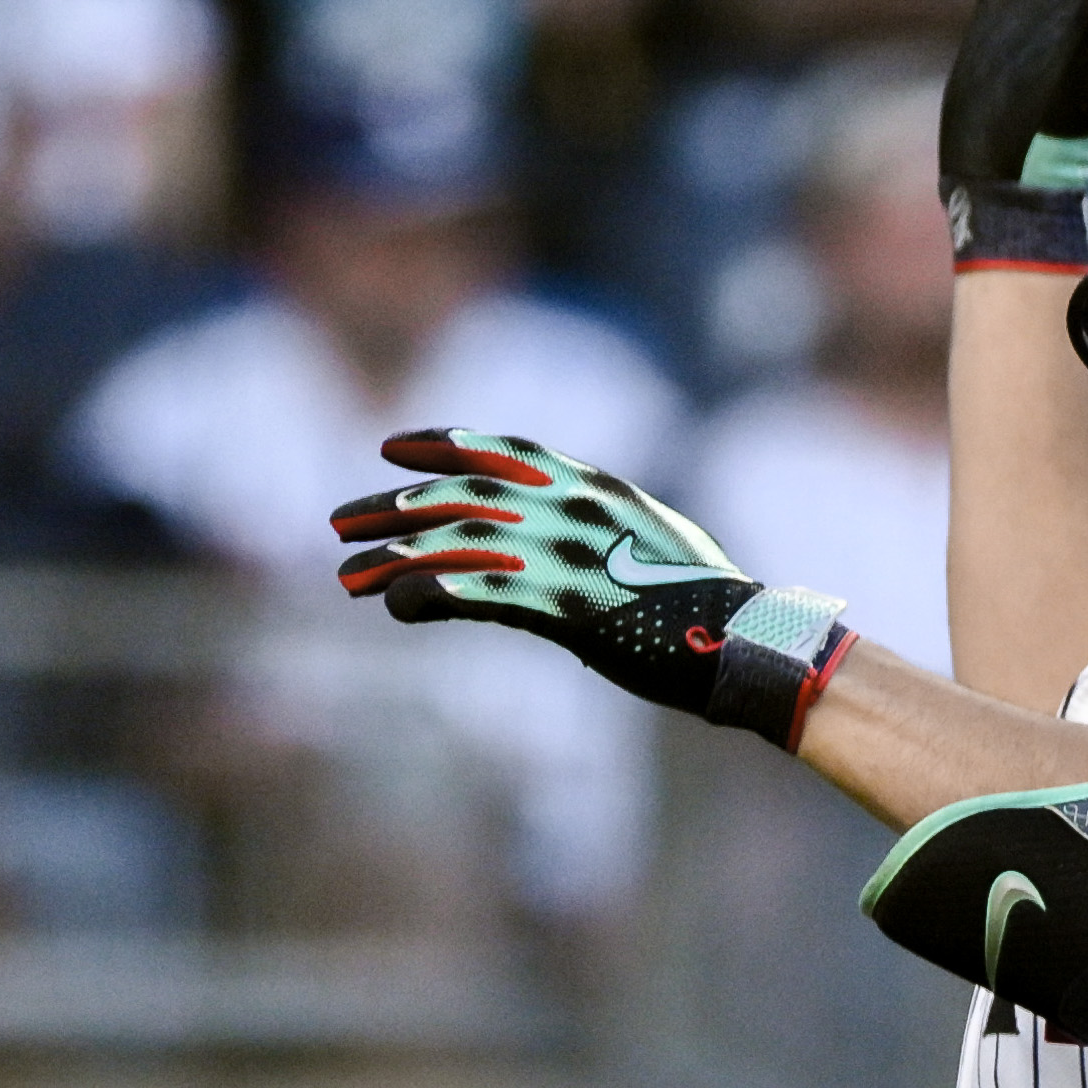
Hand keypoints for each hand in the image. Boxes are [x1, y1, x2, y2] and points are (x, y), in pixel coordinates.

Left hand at [327, 428, 851, 745]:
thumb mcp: (649, 544)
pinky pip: (475, 591)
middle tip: (341, 522)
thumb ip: (597, 530)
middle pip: (463, 493)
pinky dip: (427, 594)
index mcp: (598, 486)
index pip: (506, 448)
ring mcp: (568, 553)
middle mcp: (576, 507)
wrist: (746, 644)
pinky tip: (395, 607)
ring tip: (347, 577)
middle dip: (394, 506)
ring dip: (393, 557)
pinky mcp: (563, 606)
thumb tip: (553, 548)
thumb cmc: (705, 605)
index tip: (394, 449)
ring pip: (455, 541)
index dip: (444, 444)